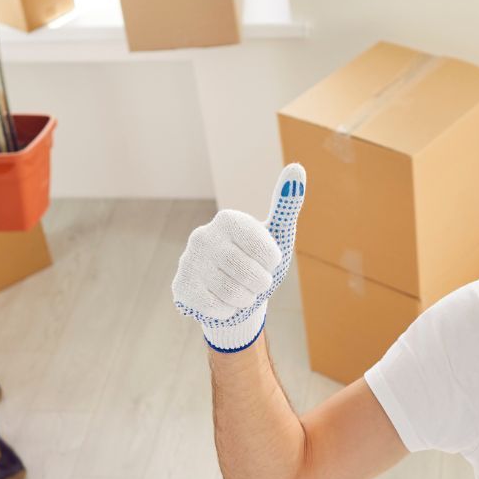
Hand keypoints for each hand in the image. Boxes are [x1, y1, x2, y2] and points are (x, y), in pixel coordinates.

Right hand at [172, 163, 305, 351]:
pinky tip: (222, 299)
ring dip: (245, 299)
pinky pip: (217, 308)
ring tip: (240, 291)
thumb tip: (297, 168)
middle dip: (260, 284)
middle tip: (255, 280)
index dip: (272, 263)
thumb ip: (287, 203)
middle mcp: (203, 236)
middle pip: (250, 274)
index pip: (267, 252)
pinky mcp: (181, 287)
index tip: (267, 260)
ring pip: (233, 293)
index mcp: (228, 219)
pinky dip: (228, 310)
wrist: (232, 295)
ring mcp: (189, 261)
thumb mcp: (277, 236)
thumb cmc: (258, 262)